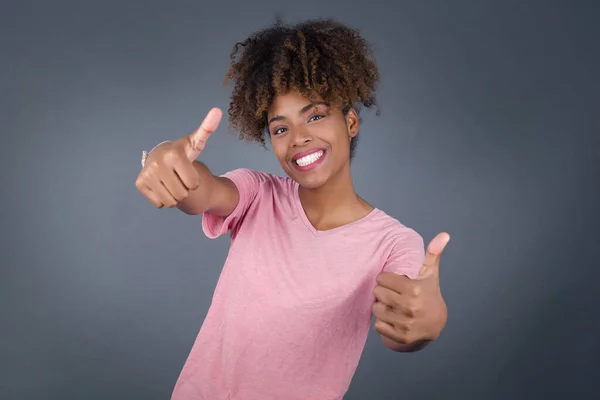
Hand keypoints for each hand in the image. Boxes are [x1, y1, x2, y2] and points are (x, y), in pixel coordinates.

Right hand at [135, 108, 221, 207]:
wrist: (159, 157)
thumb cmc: (182, 153)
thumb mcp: (196, 143)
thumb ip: (207, 129)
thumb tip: (218, 110)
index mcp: (174, 154)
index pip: (194, 184)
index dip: (194, 181)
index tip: (188, 170)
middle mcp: (157, 163)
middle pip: (182, 194)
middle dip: (184, 189)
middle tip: (179, 177)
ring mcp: (146, 174)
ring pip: (171, 202)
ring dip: (174, 196)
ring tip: (171, 181)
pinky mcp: (140, 184)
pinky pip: (159, 203)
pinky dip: (162, 198)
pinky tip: (161, 185)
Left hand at [372, 232, 449, 348]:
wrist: (436, 324)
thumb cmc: (428, 294)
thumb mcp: (430, 274)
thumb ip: (433, 253)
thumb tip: (444, 234)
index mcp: (414, 289)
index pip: (382, 278)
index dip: (387, 279)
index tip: (395, 282)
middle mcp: (410, 307)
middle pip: (377, 293)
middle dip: (383, 292)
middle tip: (394, 295)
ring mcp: (405, 323)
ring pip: (375, 309)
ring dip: (382, 307)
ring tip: (393, 306)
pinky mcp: (400, 337)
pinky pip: (378, 326)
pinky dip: (383, 323)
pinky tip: (394, 319)